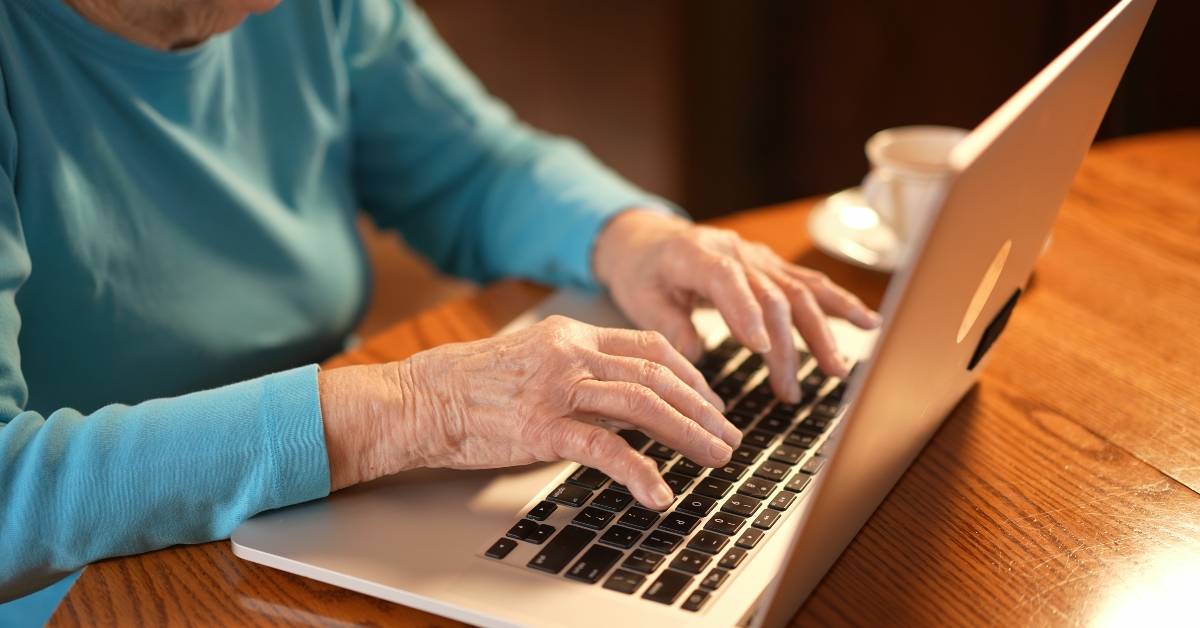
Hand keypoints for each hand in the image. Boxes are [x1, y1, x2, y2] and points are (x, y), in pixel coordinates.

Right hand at [319, 316, 738, 508]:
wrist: (420, 399)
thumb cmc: (470, 386)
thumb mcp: (533, 363)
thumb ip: (581, 376)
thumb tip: (627, 404)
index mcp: (571, 335)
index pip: (649, 347)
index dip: (691, 374)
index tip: (711, 399)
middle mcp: (571, 353)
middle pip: (657, 375)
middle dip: (702, 407)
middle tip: (728, 434)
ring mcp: (557, 388)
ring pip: (643, 405)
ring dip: (689, 434)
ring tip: (716, 457)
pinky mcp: (541, 427)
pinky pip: (604, 449)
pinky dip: (640, 471)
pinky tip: (658, 491)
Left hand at [593, 209, 881, 403]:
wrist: (651, 240)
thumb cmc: (643, 272)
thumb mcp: (638, 298)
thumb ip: (667, 325)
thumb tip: (695, 357)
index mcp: (694, 253)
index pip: (726, 279)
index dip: (745, 311)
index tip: (758, 349)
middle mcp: (735, 251)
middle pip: (771, 295)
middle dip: (785, 346)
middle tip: (789, 392)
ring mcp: (758, 257)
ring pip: (798, 291)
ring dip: (821, 333)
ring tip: (835, 370)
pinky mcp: (772, 266)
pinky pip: (809, 284)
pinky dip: (839, 304)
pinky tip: (868, 322)